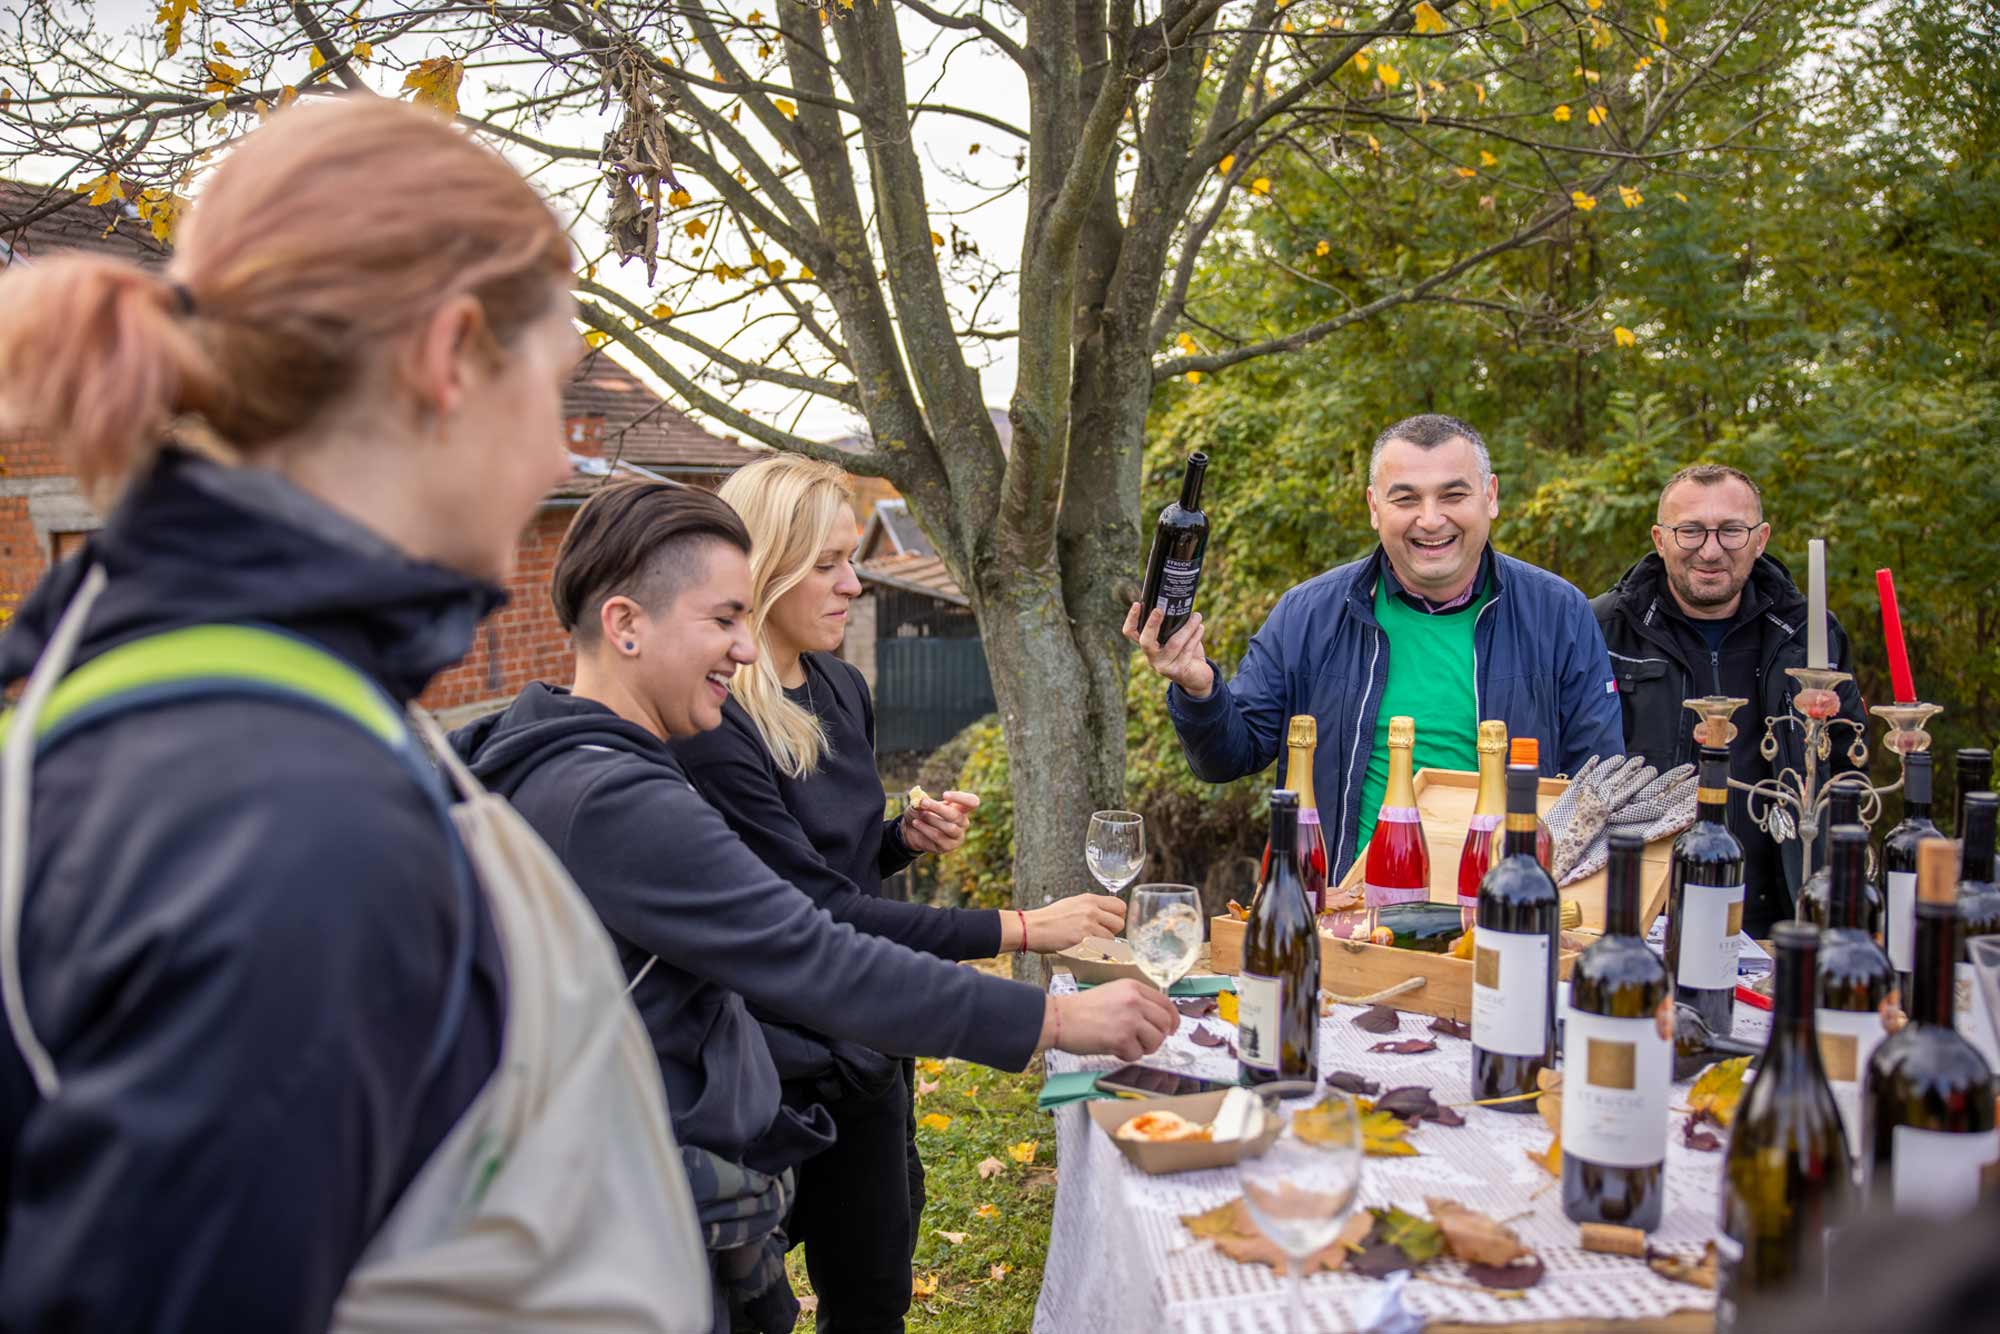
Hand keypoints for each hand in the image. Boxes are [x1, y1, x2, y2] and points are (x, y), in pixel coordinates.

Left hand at [902, 789, 978, 855]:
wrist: (912, 831)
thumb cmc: (920, 813)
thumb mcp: (920, 804)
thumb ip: (921, 801)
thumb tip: (920, 800)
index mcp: (961, 808)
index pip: (972, 802)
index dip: (961, 798)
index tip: (944, 795)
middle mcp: (963, 822)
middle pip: (957, 815)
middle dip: (939, 808)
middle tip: (923, 803)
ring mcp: (957, 835)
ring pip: (949, 827)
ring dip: (932, 819)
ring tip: (920, 814)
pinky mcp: (948, 846)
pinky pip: (938, 837)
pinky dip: (925, 829)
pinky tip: (916, 823)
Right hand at [1014, 894, 1125, 953]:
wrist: (1033, 928)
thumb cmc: (1049, 918)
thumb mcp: (1072, 903)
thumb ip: (1091, 907)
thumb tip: (1106, 915)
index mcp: (1089, 899)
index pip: (1120, 906)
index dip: (1118, 916)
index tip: (1111, 923)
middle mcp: (1091, 910)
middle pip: (1119, 923)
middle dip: (1113, 931)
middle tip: (1101, 935)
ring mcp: (1087, 924)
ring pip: (1111, 938)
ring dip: (1103, 943)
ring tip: (1089, 942)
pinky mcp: (1083, 939)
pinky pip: (1100, 948)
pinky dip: (1096, 951)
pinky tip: (1085, 948)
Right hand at [1041, 980, 1177, 1060]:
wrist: (1060, 1018)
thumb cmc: (1081, 1009)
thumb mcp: (1113, 994)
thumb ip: (1135, 1002)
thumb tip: (1156, 1021)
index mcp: (1133, 987)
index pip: (1166, 1004)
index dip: (1172, 1020)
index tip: (1170, 1029)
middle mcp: (1135, 1000)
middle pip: (1165, 1023)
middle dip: (1158, 1037)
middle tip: (1144, 1042)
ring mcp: (1130, 1019)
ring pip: (1156, 1041)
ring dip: (1143, 1048)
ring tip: (1126, 1045)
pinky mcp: (1122, 1038)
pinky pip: (1137, 1054)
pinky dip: (1127, 1056)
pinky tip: (1113, 1048)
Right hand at [1121, 604, 1214, 698]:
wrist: (1197, 677)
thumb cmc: (1185, 651)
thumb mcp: (1176, 637)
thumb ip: (1173, 625)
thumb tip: (1178, 602)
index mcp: (1148, 645)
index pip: (1131, 633)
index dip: (1131, 619)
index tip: (1137, 604)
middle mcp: (1152, 657)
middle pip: (1145, 641)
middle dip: (1151, 625)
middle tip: (1159, 610)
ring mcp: (1163, 666)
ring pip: (1174, 643)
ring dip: (1187, 627)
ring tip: (1196, 616)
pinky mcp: (1177, 671)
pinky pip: (1187, 650)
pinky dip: (1195, 636)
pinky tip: (1200, 628)